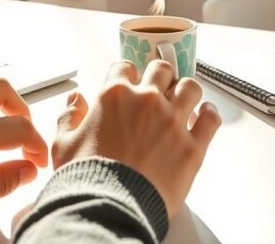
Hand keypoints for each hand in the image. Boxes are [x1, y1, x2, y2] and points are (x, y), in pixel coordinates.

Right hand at [51, 60, 220, 216]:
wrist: (109, 207)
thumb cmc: (86, 178)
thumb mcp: (63, 144)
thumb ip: (68, 117)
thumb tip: (75, 99)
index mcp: (114, 95)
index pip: (124, 67)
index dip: (126, 75)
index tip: (129, 83)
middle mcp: (146, 101)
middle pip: (161, 70)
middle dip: (159, 77)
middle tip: (158, 90)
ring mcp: (173, 121)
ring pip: (190, 87)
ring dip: (186, 91)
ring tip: (184, 101)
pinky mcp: (193, 146)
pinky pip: (211, 119)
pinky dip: (210, 114)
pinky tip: (205, 115)